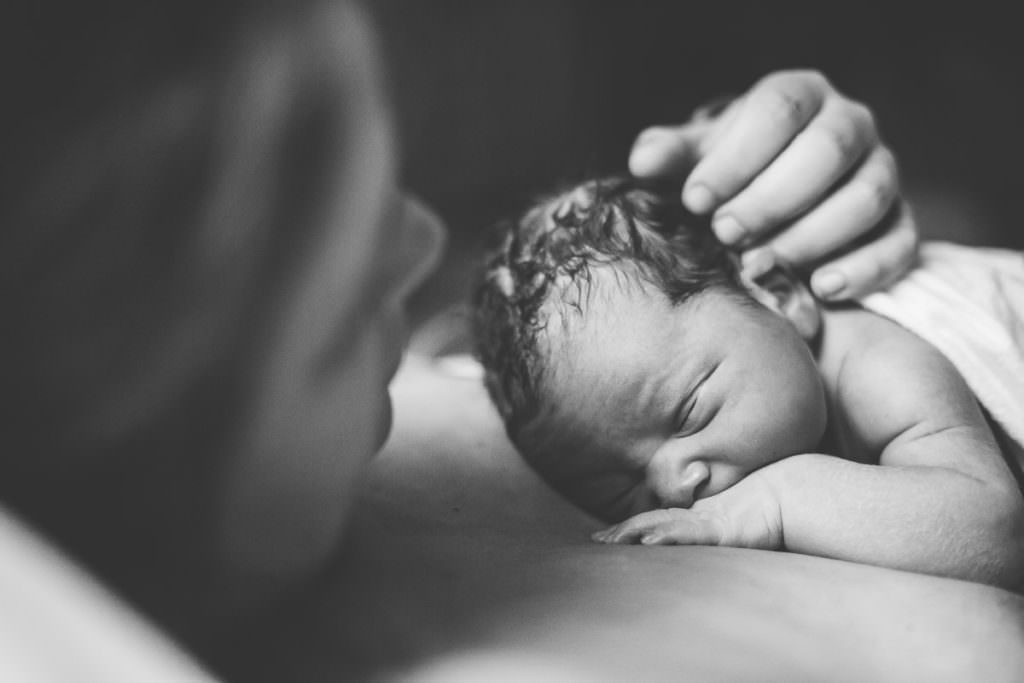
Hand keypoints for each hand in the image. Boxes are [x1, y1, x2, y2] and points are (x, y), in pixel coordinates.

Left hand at [591, 473, 782, 549]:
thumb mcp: (732, 527)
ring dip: (635, 534)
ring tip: (611, 541)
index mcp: (697, 519)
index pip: (656, 523)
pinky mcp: (719, 531)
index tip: (606, 537)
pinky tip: (647, 543)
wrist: (789, 497)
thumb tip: (705, 540)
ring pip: (663, 527)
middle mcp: (697, 519)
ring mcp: (706, 523)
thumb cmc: (764, 512)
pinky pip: (687, 535)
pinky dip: (665, 538)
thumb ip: (714, 533)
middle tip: (598, 541)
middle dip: (623, 533)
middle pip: (652, 523)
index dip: (631, 528)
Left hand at [629, 70, 917, 301]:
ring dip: (811, 235)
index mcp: (801, 97)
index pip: (779, 109)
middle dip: (773, 197)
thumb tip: (644, 163)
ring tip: (761, 266)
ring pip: (867, 196)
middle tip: (725, 234)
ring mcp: (882, 172)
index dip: (736, 156)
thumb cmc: (729, 173)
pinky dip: (864, 269)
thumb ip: (670, 156)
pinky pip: (900, 244)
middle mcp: (851, 125)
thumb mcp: (697, 158)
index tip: (694, 200)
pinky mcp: (900, 222)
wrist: (771, 200)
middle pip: (829, 148)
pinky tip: (820, 289)